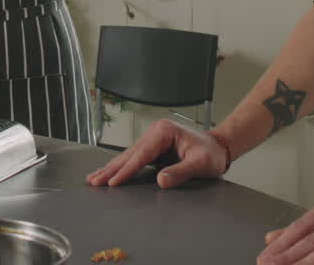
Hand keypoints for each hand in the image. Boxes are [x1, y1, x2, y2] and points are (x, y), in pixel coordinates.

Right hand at [86, 118, 228, 187]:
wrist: (219, 147)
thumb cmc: (212, 153)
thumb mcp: (201, 164)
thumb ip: (181, 171)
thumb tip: (161, 180)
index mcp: (164, 131)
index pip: (141, 154)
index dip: (126, 170)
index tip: (113, 181)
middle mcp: (155, 132)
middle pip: (129, 154)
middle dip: (111, 169)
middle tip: (94, 181)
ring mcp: (152, 139)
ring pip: (128, 156)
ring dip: (111, 168)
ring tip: (94, 178)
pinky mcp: (153, 148)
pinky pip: (134, 159)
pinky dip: (121, 167)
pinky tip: (109, 173)